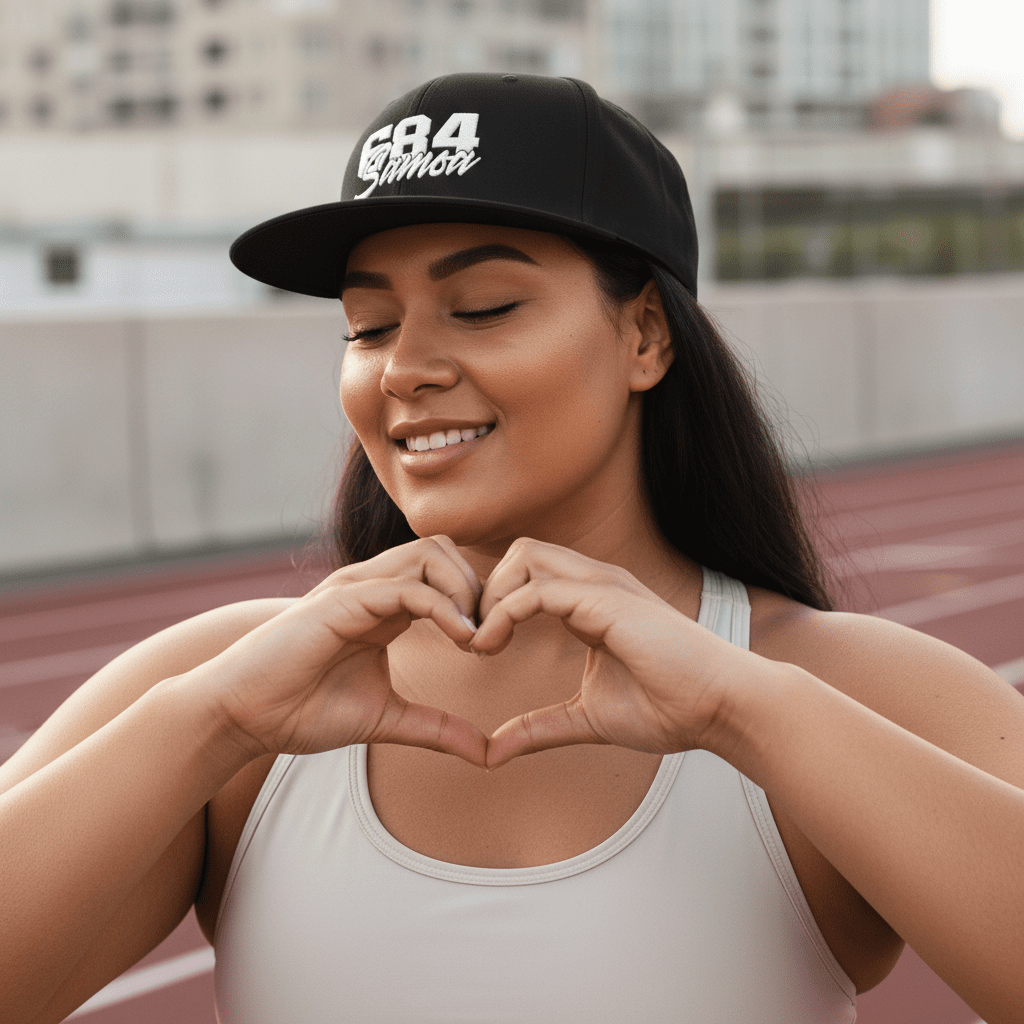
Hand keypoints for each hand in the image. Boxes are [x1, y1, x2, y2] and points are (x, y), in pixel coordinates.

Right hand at [198, 537, 487, 766]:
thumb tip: (487, 753)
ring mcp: (355, 589)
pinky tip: (460, 639)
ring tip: (474, 637)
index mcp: (384, 606)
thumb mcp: (386, 720)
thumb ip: (436, 728)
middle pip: (443, 549)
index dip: (478, 601)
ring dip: (464, 589)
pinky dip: (442, 607)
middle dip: (478, 586)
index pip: (445, 573)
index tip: (492, 647)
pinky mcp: (341, 602)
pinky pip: (405, 587)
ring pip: (429, 553)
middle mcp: (372, 587)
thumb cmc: (300, 711)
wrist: (240, 716)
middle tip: (489, 637)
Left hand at [472, 539, 755, 769]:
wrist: (721, 709)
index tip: (478, 649)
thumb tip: (492, 751)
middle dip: (486, 590)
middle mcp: (595, 584)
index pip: (527, 576)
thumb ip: (538, 727)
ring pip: (524, 556)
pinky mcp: (607, 601)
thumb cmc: (669, 709)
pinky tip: (491, 646)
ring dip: (491, 596)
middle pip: (520, 553)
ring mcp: (603, 586)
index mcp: (591, 602)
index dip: (493, 605)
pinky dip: (503, 613)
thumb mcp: (586, 718)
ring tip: (481, 643)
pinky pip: (537, 590)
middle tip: (475, 640)